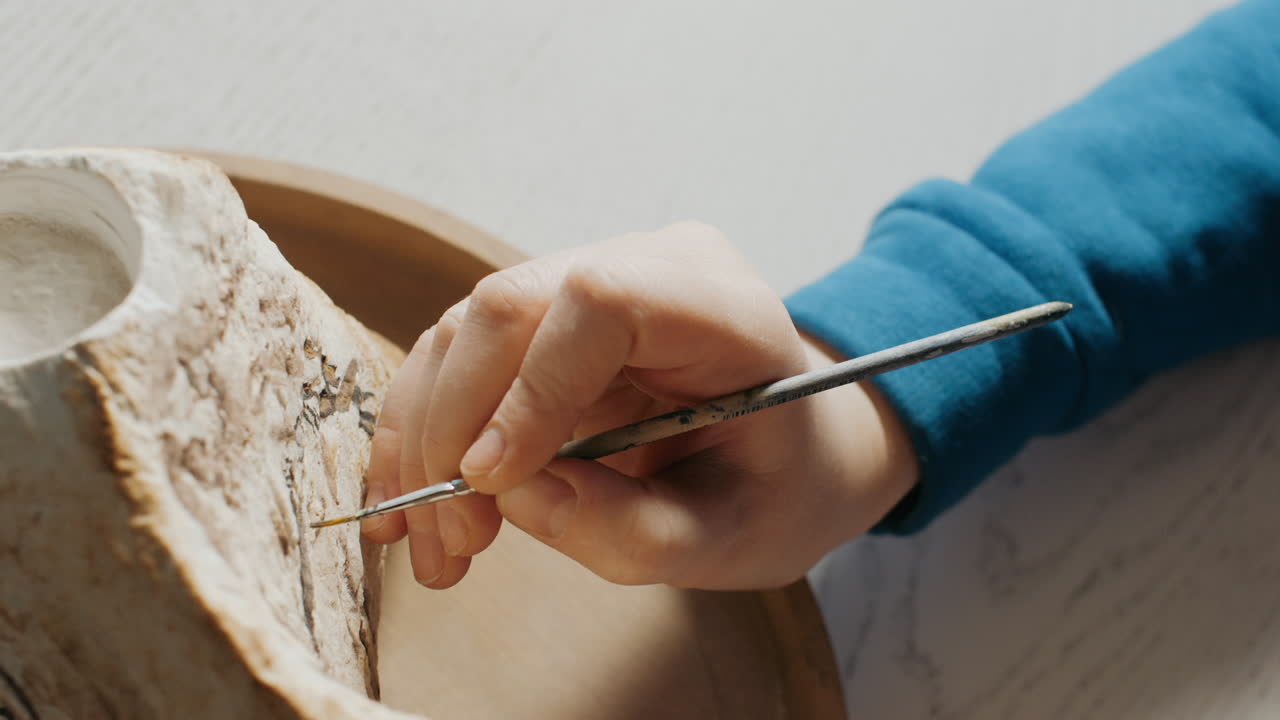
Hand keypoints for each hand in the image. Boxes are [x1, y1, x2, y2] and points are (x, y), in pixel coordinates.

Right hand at [361, 222, 917, 589]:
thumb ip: (634, 529)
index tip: (492, 484)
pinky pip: (461, 357)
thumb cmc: (778, 489)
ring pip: (465, 331)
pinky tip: (416, 508)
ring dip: (425, 442)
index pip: (603, 302)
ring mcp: (590, 280)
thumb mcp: (735, 539)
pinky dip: (425, 434)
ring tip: (438, 546)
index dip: (531, 388)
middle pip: (508, 306)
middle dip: (453, 429)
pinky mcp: (547, 317)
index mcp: (725, 309)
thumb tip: (510, 495)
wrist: (791, 453)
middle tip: (452, 541)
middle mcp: (649, 268)